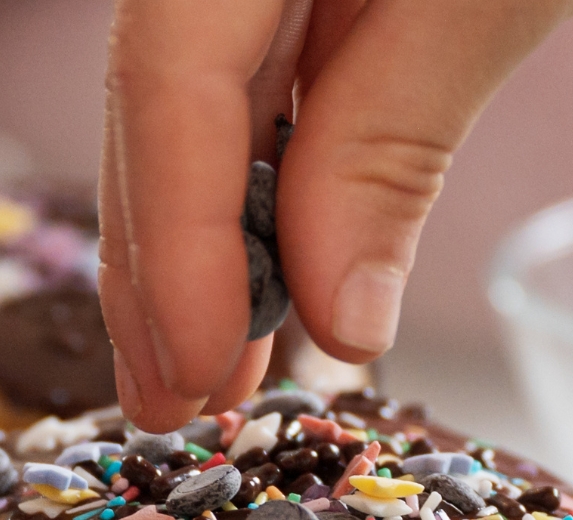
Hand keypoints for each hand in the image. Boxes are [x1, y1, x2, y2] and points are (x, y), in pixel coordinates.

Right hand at [98, 0, 572, 430]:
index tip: (197, 371)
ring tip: (247, 364)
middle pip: (181, 75)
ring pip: (243, 73)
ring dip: (246, 227)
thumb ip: (403, 130)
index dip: (169, 232)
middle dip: (178, 252)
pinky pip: (334, 58)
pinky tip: (325, 269)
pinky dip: (332, 166)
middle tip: (186, 407)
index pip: (168, 63)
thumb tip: (332, 318)